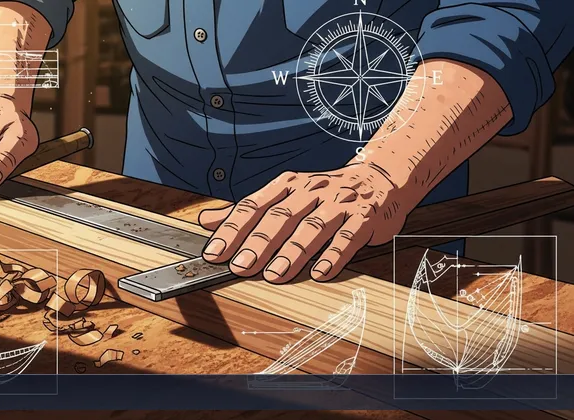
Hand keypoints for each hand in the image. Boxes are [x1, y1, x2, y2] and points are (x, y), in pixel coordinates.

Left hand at [198, 164, 414, 282]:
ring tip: (274, 275)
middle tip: (240, 266)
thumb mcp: (283, 194)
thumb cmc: (324, 193)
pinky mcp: (365, 218)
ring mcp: (339, 204)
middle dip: (258, 243)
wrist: (379, 178)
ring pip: (312, 227)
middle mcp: (311, 191)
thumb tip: (205, 220)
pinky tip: (319, 274)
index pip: (254, 206)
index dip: (233, 229)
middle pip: (281, 217)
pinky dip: (333, 255)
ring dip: (292, 253)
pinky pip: (348, 237)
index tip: (215, 252)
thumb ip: (246, 210)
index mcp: (287, 185)